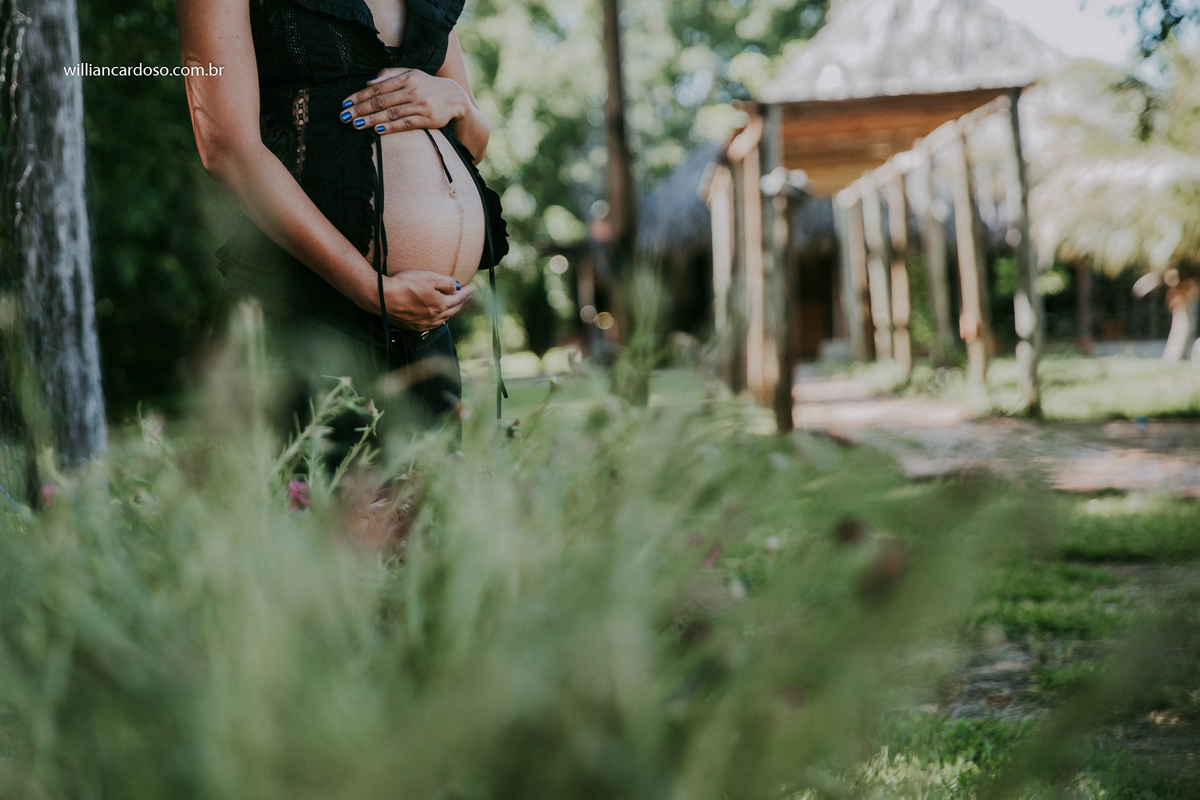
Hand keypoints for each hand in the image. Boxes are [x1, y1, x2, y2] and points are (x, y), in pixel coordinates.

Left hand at [340, 69, 467, 134]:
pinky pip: (405, 124)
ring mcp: (420, 105)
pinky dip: (391, 127)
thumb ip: (389, 75)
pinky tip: (378, 130)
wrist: (455, 98)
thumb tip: (368, 82)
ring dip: (372, 120)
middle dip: (360, 109)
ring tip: (356, 125)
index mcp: (406, 78)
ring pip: (391, 113)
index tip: (345, 104)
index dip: (359, 96)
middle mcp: (412, 90)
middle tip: (344, 117)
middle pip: (381, 101)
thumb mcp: (411, 74)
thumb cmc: (427, 86)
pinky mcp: (427, 119)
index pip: (377, 87)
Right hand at [379, 269, 472, 331]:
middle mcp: (434, 317)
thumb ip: (446, 283)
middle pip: (453, 310)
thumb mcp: (429, 277)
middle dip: (461, 303)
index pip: (459, 298)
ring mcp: (423, 324)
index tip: (472, 287)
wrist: (381, 298)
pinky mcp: (412, 326)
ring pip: (443, 319)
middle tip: (467, 297)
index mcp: (441, 305)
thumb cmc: (404, 285)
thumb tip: (457, 287)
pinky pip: (431, 325)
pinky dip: (438, 320)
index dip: (467, 292)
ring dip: (451, 312)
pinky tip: (438, 318)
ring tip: (455, 306)